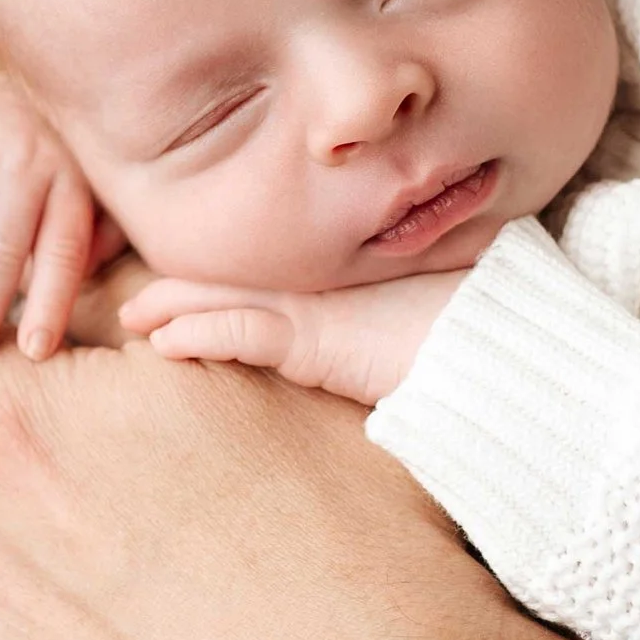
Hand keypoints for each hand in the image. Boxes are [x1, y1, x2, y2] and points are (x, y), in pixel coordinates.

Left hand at [119, 268, 458, 407]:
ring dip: (173, 307)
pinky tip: (162, 343)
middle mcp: (325, 291)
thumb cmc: (474, 342)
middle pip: (236, 278)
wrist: (508, 348)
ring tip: (131, 314)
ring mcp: (320, 309)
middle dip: (182, 287)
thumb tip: (383, 363)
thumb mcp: (411, 340)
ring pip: (228, 299)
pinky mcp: (321, 340)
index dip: (221, 280)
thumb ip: (379, 342)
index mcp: (342, 290)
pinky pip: (247, 331)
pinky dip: (200, 333)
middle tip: (134, 297)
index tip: (180, 287)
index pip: (267, 276)